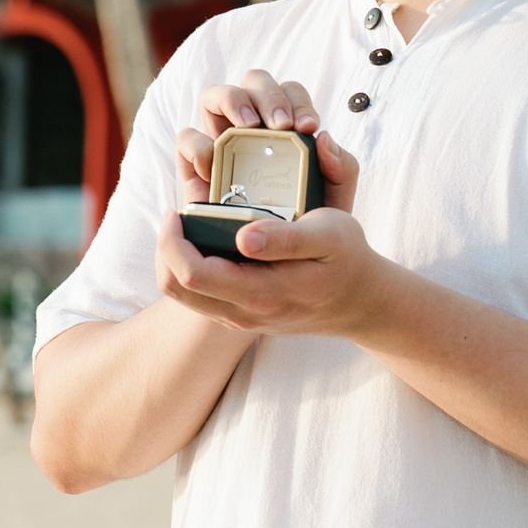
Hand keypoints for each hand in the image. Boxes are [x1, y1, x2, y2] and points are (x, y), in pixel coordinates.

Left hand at [153, 195, 393, 339]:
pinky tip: (204, 244)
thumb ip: (287, 237)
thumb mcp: (331, 235)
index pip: (192, 274)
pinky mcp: (242, 317)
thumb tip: (242, 237)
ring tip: (185, 227)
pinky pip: (198, 298)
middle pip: (176, 287)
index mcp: (262, 292)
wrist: (362, 302)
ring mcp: (241, 318)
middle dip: (165, 248)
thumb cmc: (348, 260)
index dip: (172, 240)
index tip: (177, 209)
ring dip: (173, 260)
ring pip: (182, 296)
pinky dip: (189, 270)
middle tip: (176, 214)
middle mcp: (245, 312)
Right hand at [176, 74, 359, 213]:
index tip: (306, 127)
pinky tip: (217, 165)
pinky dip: (198, 143)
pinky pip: (187, 139)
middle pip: (253, 82)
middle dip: (267, 94)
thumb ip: (342, 169)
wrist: (279, 264)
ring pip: (214, 96)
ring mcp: (220, 141)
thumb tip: (323, 138)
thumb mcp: (336, 201)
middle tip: (281, 124)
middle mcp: (251, 126)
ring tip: (248, 126)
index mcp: (286, 126)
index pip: (289, 93)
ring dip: (231, 100)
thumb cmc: (309, 226)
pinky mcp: (194, 166)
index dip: (297, 100)